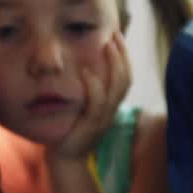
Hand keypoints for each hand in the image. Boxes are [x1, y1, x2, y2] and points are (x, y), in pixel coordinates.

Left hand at [48, 30, 128, 161]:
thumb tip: (83, 65)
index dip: (124, 56)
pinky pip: (97, 103)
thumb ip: (88, 90)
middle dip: (123, 54)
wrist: (66, 158)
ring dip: (113, 64)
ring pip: (117, 88)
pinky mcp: (91, 126)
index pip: (125, 77)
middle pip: (126, 79)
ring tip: (107, 45)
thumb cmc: (71, 130)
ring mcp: (103, 119)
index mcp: (112, 105)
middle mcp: (112, 110)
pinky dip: (94, 86)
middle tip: (115, 34)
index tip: (116, 35)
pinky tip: (88, 71)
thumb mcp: (83, 107)